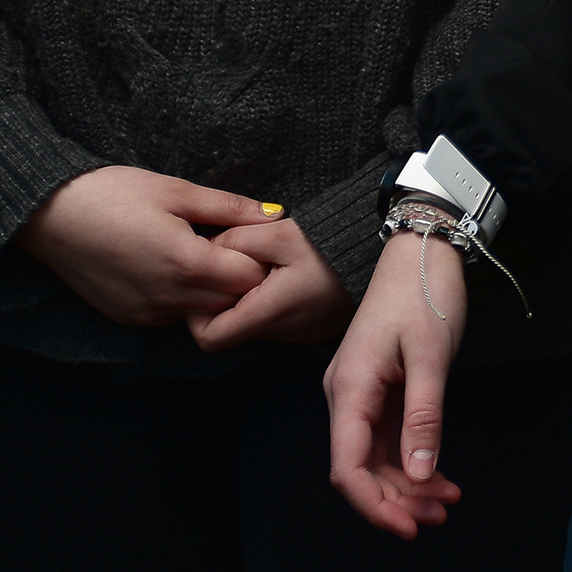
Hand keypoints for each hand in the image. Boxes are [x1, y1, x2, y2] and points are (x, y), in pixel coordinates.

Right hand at [16, 165, 275, 326]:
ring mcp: (146, 314)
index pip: (251, 279)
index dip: (255, 257)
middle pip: (230, 302)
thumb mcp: (175, 190)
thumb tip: (275, 215)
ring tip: (188, 251)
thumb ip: (229, 207)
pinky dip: (179, 297)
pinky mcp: (127, 319)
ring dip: (207, 290)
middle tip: (219, 243)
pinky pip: (170, 316)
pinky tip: (162, 266)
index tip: (241, 236)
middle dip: (236, 277)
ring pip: (200, 312)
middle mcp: (169, 299)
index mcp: (187, 264)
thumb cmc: (111, 193)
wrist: (46, 215)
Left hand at [188, 214, 353, 351]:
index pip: (208, 339)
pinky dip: (268, 305)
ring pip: (252, 328)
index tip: (203, 286)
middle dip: (221, 303)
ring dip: (246, 303)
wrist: (376, 254)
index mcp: (268, 312)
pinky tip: (280, 278)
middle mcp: (281, 333)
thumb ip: (233, 242)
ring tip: (260, 269)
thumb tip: (204, 252)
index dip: (195, 316)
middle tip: (230, 269)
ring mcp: (298, 335)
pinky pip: (275, 325)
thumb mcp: (276, 232)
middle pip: (229, 333)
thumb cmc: (328, 244)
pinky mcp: (310, 330)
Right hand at [326, 231, 469, 538]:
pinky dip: (413, 463)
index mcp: (349, 389)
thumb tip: (418, 474)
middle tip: (440, 517)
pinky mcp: (378, 392)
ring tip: (447, 502)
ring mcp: (360, 396)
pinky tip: (441, 479)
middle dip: (397, 500)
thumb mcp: (431, 356)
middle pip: (360, 469)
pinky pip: (388, 440)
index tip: (408, 528)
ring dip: (408, 486)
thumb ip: (424, 417)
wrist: (422, 253)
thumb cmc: (424, 295)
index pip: (347, 467)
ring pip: (376, 459)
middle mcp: (346, 397)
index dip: (374, 505)